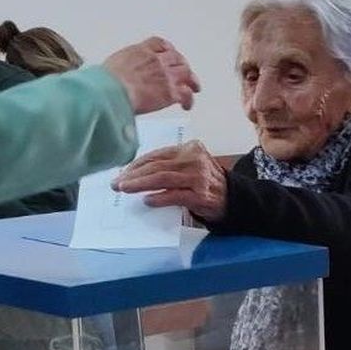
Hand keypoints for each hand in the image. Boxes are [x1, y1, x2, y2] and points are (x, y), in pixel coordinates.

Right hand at [102, 36, 200, 113]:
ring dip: (191, 80)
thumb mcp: (108, 68)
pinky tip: (186, 106)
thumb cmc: (103, 83)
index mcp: (139, 52)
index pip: (158, 43)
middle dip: (182, 65)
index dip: (167, 48)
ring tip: (194, 87)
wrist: (110, 91)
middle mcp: (155, 60)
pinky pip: (186, 94)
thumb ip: (116, 71)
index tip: (169, 52)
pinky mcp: (170, 92)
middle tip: (185, 72)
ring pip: (186, 73)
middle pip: (176, 58)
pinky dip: (189, 100)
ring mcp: (165, 75)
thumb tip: (108, 80)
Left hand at [113, 140, 227, 220]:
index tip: (121, 173)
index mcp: (189, 148)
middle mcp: (194, 159)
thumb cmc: (205, 183)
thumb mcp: (189, 166)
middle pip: (157, 166)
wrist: (233, 198)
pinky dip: (159, 198)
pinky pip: (174, 195)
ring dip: (140, 185)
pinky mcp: (201, 195)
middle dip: (133, 175)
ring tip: (125, 189)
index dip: (136, 164)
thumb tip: (135, 174)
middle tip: (117, 184)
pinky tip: (146, 201)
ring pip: (162, 178)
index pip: (156, 155)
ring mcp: (198, 177)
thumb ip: (168, 166)